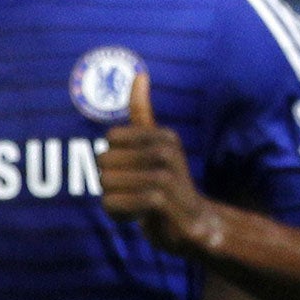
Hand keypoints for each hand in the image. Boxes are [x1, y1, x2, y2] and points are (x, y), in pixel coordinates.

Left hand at [100, 70, 218, 254]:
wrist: (196, 226)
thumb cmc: (167, 184)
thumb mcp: (157, 144)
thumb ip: (144, 112)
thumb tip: (139, 72)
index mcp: (164, 135)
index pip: (110, 139)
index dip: (114, 160)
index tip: (136, 171)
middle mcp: (167, 151)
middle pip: (103, 160)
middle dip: (110, 181)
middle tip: (136, 192)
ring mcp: (165, 176)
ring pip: (106, 183)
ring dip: (114, 200)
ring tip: (137, 205)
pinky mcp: (160, 201)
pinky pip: (114, 203)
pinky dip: (117, 213)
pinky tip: (136, 218)